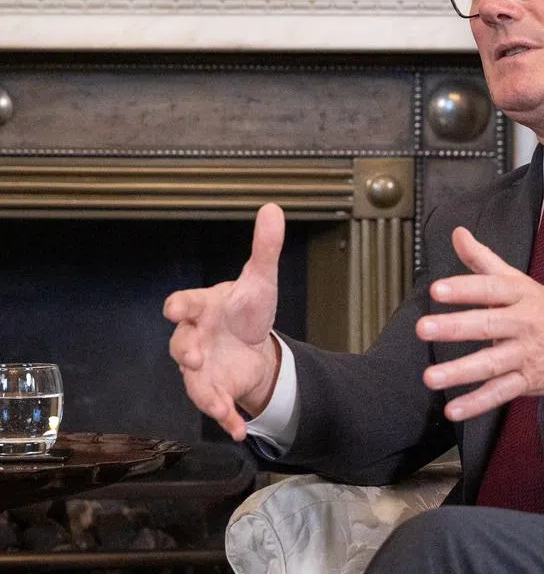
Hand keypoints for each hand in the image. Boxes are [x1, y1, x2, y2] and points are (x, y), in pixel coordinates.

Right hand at [164, 203, 284, 440]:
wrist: (253, 344)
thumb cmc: (246, 309)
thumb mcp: (260, 279)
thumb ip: (265, 248)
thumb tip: (272, 208)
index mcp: (203, 307)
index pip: (183, 303)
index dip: (179, 306)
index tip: (175, 308)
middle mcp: (194, 338)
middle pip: (180, 344)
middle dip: (186, 351)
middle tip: (194, 356)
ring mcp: (201, 368)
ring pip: (192, 381)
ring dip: (202, 392)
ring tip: (215, 405)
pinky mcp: (213, 390)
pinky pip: (215, 406)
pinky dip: (225, 418)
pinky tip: (238, 429)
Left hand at [417, 227, 543, 420]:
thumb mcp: (520, 281)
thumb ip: (484, 260)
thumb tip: (458, 234)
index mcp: (520, 295)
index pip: (491, 288)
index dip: (465, 288)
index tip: (437, 290)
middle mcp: (524, 323)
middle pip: (487, 325)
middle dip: (455, 327)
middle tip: (424, 328)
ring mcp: (526, 354)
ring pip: (491, 363)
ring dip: (460, 371)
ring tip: (431, 377)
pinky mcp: (527, 380)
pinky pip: (500, 392)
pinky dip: (477, 402)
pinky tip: (454, 408)